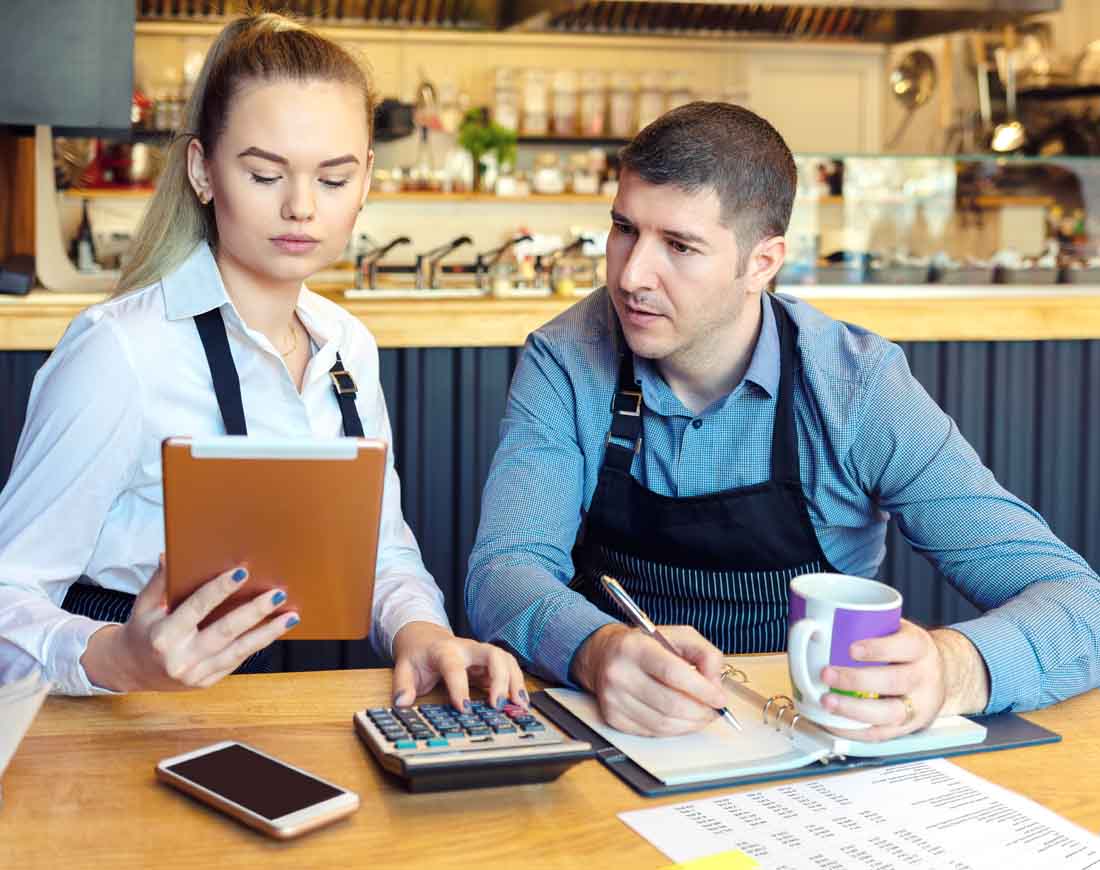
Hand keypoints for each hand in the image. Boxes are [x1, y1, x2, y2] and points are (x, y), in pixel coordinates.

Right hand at [81, 558, 297, 691]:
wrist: (130, 670)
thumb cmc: (142, 630)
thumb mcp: (144, 604)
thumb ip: (160, 581)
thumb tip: (170, 554)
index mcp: (163, 636)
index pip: (196, 607)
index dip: (220, 589)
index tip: (243, 572)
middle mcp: (180, 658)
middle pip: (225, 631)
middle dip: (255, 612)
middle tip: (279, 594)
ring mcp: (195, 674)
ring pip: (239, 651)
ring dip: (268, 632)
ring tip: (291, 616)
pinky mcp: (206, 682)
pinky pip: (236, 661)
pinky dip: (257, 644)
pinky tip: (275, 630)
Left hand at [390, 621, 527, 711]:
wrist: (425, 638)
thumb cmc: (418, 656)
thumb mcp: (404, 668)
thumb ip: (403, 685)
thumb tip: (402, 703)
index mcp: (445, 650)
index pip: (454, 666)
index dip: (460, 687)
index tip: (464, 709)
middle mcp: (468, 648)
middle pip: (492, 655)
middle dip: (499, 679)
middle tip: (498, 705)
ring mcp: (481, 654)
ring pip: (506, 659)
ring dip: (515, 681)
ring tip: (519, 705)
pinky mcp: (490, 663)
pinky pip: (509, 669)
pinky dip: (517, 684)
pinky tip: (521, 702)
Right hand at [570, 623, 728, 736]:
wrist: (603, 656)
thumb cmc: (644, 645)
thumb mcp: (677, 636)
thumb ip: (704, 654)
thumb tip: (716, 684)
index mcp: (634, 647)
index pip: (673, 673)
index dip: (702, 690)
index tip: (719, 698)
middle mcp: (619, 673)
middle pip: (670, 704)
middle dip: (701, 712)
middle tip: (715, 710)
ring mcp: (614, 699)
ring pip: (664, 724)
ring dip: (691, 724)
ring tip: (702, 715)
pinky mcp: (613, 718)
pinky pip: (653, 732)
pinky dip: (674, 729)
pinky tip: (681, 718)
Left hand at [818, 621, 989, 741]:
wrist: (940, 674)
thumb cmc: (906, 650)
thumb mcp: (896, 629)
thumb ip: (867, 626)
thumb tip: (814, 623)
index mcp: (919, 647)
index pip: (904, 646)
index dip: (878, 648)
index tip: (851, 648)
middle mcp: (923, 677)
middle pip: (895, 681)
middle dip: (857, 680)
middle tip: (826, 674)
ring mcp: (918, 705)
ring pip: (889, 712)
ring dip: (853, 709)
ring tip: (827, 701)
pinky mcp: (908, 727)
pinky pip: (881, 734)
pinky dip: (855, 731)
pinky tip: (834, 722)